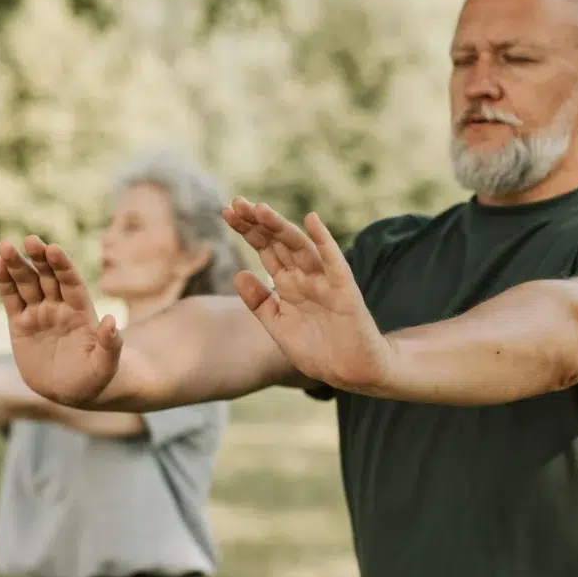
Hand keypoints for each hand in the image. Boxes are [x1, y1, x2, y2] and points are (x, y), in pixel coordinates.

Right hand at [0, 235, 122, 405]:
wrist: (70, 392)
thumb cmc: (93, 379)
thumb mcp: (105, 365)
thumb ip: (110, 344)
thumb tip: (110, 321)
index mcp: (81, 312)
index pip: (71, 283)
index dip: (63, 266)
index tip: (54, 249)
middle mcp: (59, 307)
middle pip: (48, 276)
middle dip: (40, 258)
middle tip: (30, 239)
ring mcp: (39, 313)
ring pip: (27, 283)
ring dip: (17, 265)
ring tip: (5, 246)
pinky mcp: (20, 324)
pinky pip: (11, 299)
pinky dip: (4, 282)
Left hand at [223, 198, 391, 391]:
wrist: (350, 372)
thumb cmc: (317, 350)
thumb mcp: (279, 326)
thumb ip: (259, 303)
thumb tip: (238, 274)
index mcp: (288, 284)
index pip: (265, 249)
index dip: (248, 231)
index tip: (227, 212)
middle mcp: (304, 277)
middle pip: (278, 243)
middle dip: (258, 223)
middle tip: (236, 203)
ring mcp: (324, 281)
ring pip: (300, 248)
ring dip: (281, 228)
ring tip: (260, 210)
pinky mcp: (344, 290)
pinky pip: (333, 262)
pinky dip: (324, 241)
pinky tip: (312, 221)